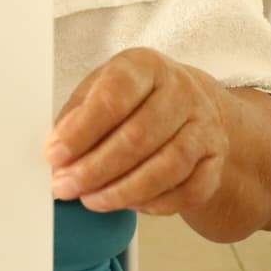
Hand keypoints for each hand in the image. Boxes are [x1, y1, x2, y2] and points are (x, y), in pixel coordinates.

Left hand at [46, 48, 229, 215]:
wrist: (190, 106)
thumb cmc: (134, 99)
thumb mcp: (99, 90)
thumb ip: (76, 117)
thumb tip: (57, 153)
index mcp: (145, 66)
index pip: (114, 97)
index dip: (81, 130)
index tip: (55, 155)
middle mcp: (181, 91)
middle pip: (138, 136)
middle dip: (95, 169)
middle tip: (66, 186)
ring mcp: (204, 125)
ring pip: (166, 167)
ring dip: (123, 191)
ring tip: (91, 200)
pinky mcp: (215, 159)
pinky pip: (188, 191)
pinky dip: (154, 203)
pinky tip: (129, 204)